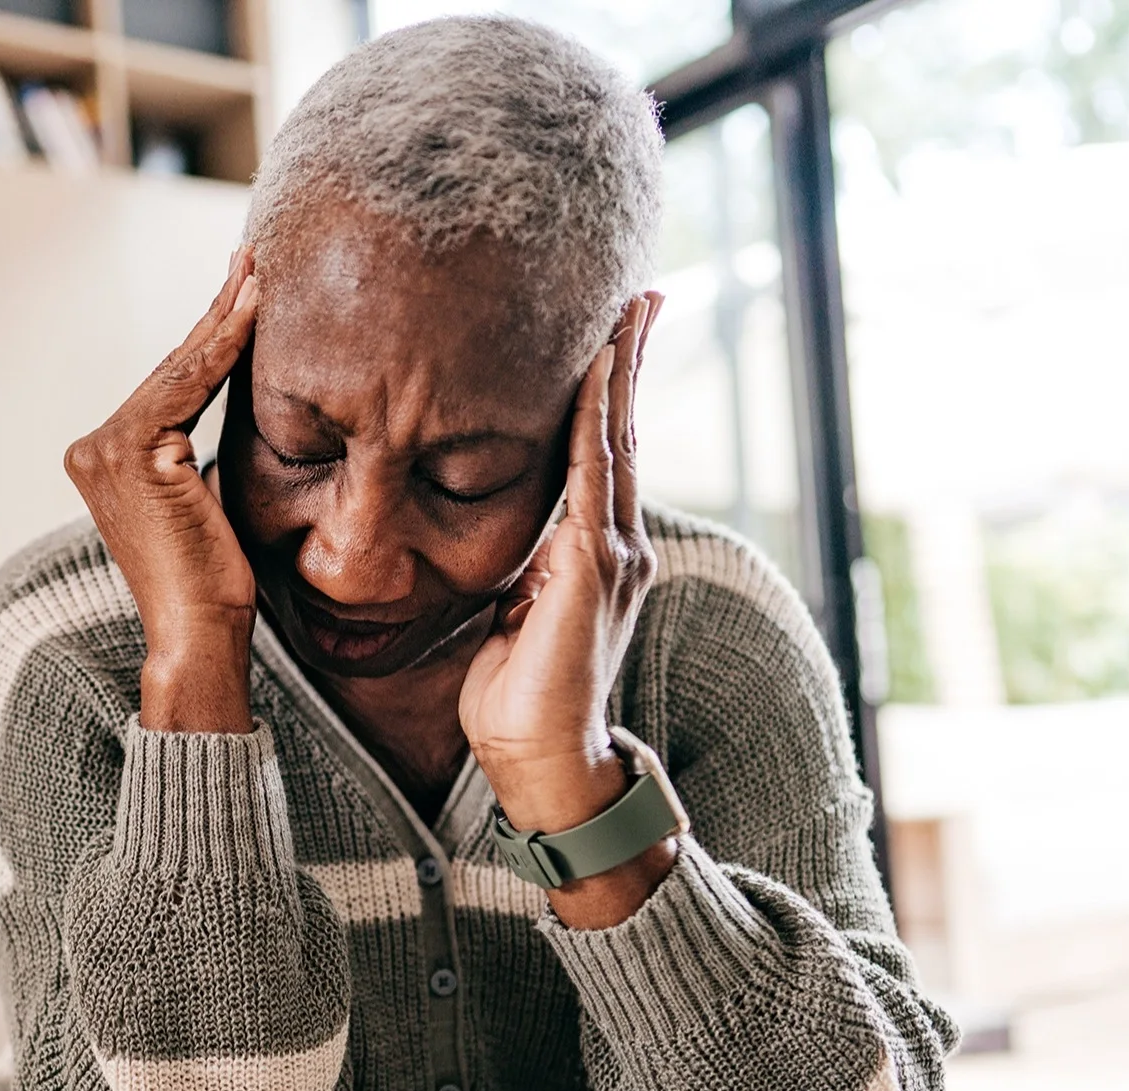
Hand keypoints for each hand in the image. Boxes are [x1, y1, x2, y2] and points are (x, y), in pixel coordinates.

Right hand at [65, 248, 260, 732]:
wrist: (200, 633)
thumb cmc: (213, 583)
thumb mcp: (204, 500)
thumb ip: (198, 452)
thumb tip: (238, 404)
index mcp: (103, 459)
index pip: (169, 385)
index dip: (209, 336)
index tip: (245, 289)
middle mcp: (91, 449)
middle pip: (172, 368)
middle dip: (217, 312)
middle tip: (254, 259)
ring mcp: (103, 449)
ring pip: (180, 369)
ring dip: (225, 315)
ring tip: (260, 269)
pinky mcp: (131, 452)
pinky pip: (188, 384)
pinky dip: (224, 344)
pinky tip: (254, 307)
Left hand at [458, 295, 673, 924]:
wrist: (539, 761)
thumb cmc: (516, 698)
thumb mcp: (509, 613)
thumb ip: (517, 570)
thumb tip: (488, 537)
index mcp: (591, 550)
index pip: (601, 450)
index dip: (607, 387)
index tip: (610, 329)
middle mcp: (615, 542)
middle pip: (622, 429)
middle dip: (631, 358)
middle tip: (640, 291)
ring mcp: (612, 553)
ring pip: (616, 441)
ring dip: (620, 371)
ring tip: (628, 308)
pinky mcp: (592, 568)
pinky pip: (595, 476)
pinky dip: (597, 419)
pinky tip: (598, 372)